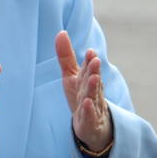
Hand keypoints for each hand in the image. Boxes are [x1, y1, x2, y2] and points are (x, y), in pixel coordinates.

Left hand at [56, 31, 111, 153]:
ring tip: (94, 78)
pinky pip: (90, 115)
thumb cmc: (81, 95)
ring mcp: (93, 106)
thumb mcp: (71, 75)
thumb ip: (66, 55)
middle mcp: (92, 90)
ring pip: (93, 96)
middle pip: (93, 79)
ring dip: (93, 87)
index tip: (90, 51)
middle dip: (94, 70)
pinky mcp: (91, 121)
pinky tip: (87, 104)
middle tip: (95, 60)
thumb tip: (61, 32)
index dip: (89, 60)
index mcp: (87, 78)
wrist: (91, 125)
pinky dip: (89, 110)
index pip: (88, 68)